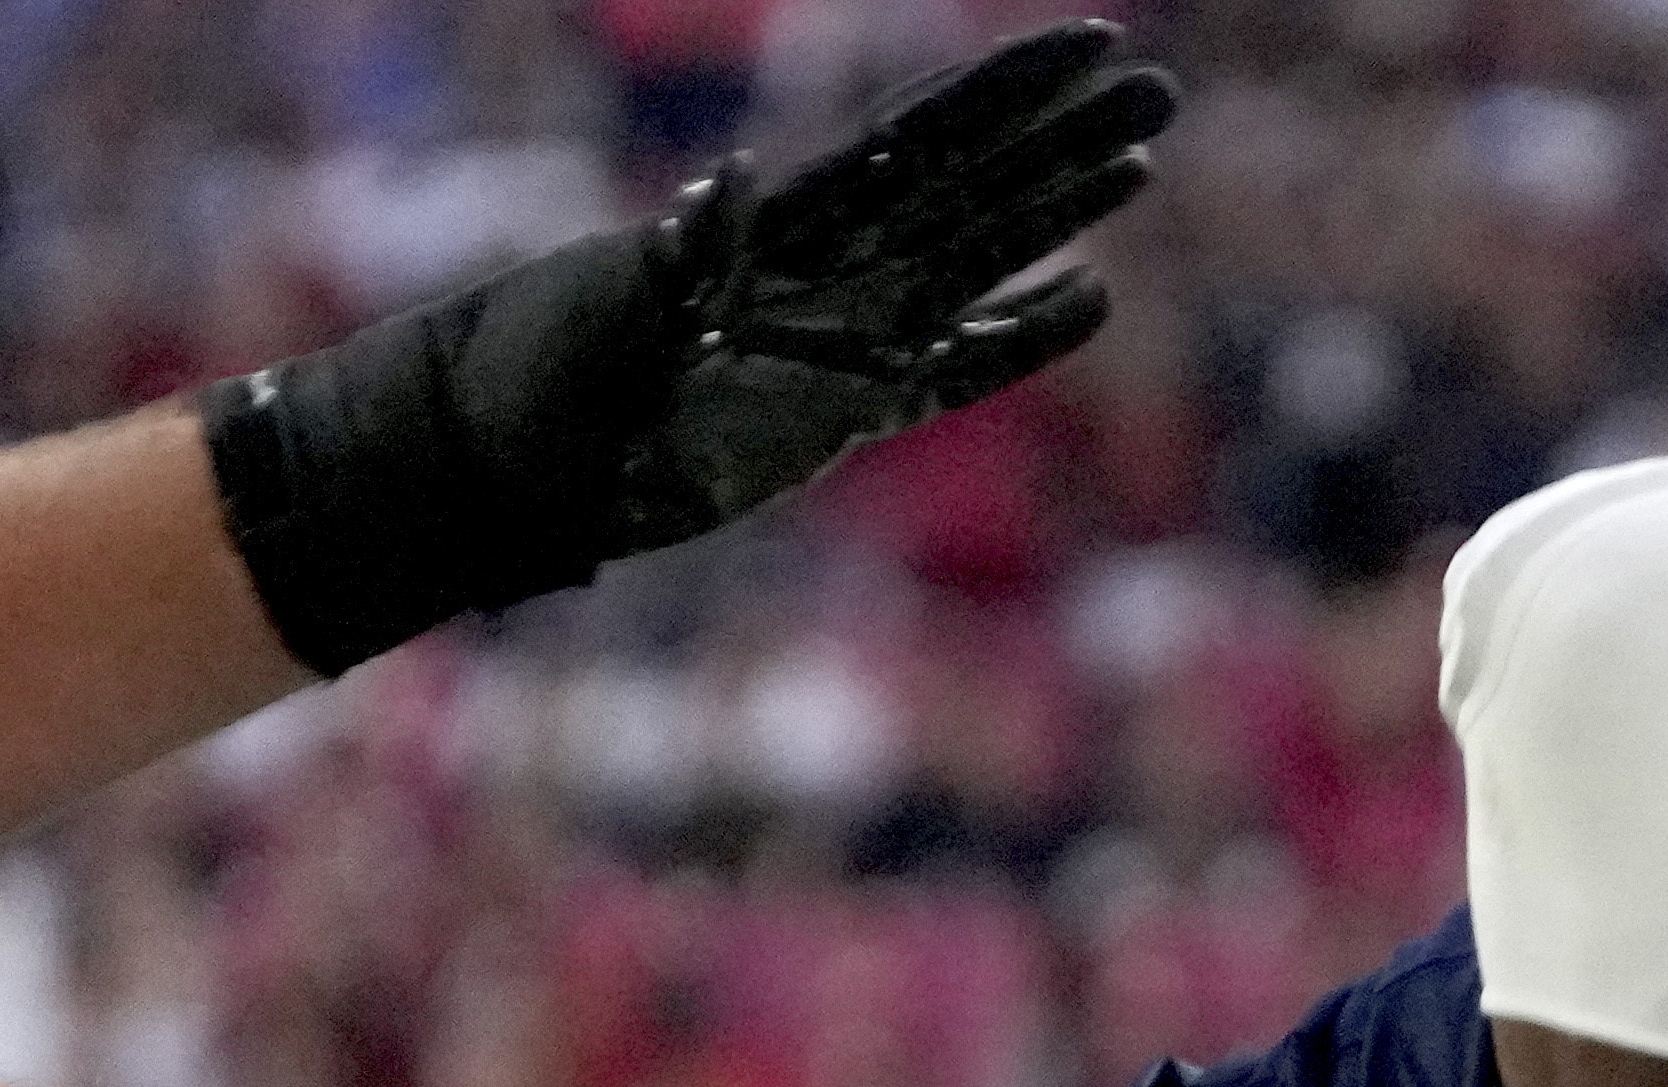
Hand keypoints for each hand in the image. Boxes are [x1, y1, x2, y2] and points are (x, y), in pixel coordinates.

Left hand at [596, 26, 1176, 540]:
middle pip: (974, 184)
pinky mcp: (847, 410)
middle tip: (1157, 87)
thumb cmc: (541, 378)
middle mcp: (831, 268)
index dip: (1007, 93)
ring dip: (1060, 214)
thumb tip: (736, 185)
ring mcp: (847, 334)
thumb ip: (683, 256)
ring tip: (1142, 164)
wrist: (511, 462)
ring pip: (980, 259)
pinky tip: (1091, 298)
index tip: (1088, 43)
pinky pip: (961, 368)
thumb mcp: (608, 308)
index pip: (921, 144)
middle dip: (1064, 135)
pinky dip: (1025, 338)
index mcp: (787, 231)